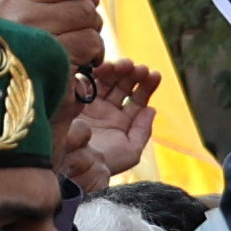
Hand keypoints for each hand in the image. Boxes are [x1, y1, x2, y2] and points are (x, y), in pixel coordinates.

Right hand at [54, 57, 161, 194]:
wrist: (76, 165)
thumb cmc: (105, 162)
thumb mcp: (131, 151)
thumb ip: (143, 131)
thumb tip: (151, 109)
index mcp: (122, 121)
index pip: (137, 99)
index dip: (147, 86)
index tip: (154, 75)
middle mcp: (107, 110)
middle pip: (123, 85)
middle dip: (133, 74)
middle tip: (140, 68)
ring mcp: (92, 103)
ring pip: (107, 80)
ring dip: (118, 69)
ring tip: (126, 65)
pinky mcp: (76, 99)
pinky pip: (88, 81)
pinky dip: (97, 73)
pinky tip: (106, 68)